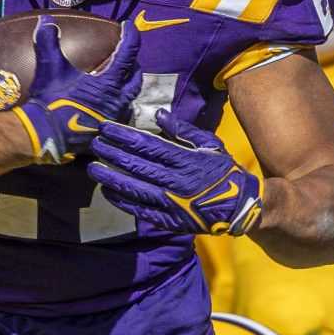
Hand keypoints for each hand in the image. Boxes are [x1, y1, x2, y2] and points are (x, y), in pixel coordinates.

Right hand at [14, 19, 140, 163]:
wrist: (45, 136)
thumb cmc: (51, 101)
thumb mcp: (50, 67)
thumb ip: (48, 41)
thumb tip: (45, 21)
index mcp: (110, 83)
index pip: (128, 53)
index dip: (131, 36)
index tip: (129, 26)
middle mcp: (118, 100)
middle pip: (136, 78)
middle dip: (134, 65)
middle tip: (127, 56)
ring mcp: (114, 118)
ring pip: (129, 99)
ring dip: (127, 87)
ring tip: (119, 80)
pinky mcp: (106, 132)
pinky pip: (119, 116)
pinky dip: (117, 105)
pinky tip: (107, 104)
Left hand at [86, 115, 264, 236]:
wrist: (240, 207)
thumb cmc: (224, 172)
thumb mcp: (210, 145)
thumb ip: (183, 130)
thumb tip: (159, 114)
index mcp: (187, 160)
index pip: (149, 145)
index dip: (124, 136)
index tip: (107, 128)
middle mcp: (177, 182)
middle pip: (138, 165)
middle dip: (113, 153)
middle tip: (94, 144)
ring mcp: (172, 203)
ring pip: (135, 189)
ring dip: (112, 178)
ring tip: (93, 168)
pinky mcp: (170, 220)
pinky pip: (141, 210)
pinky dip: (123, 201)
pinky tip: (108, 192)